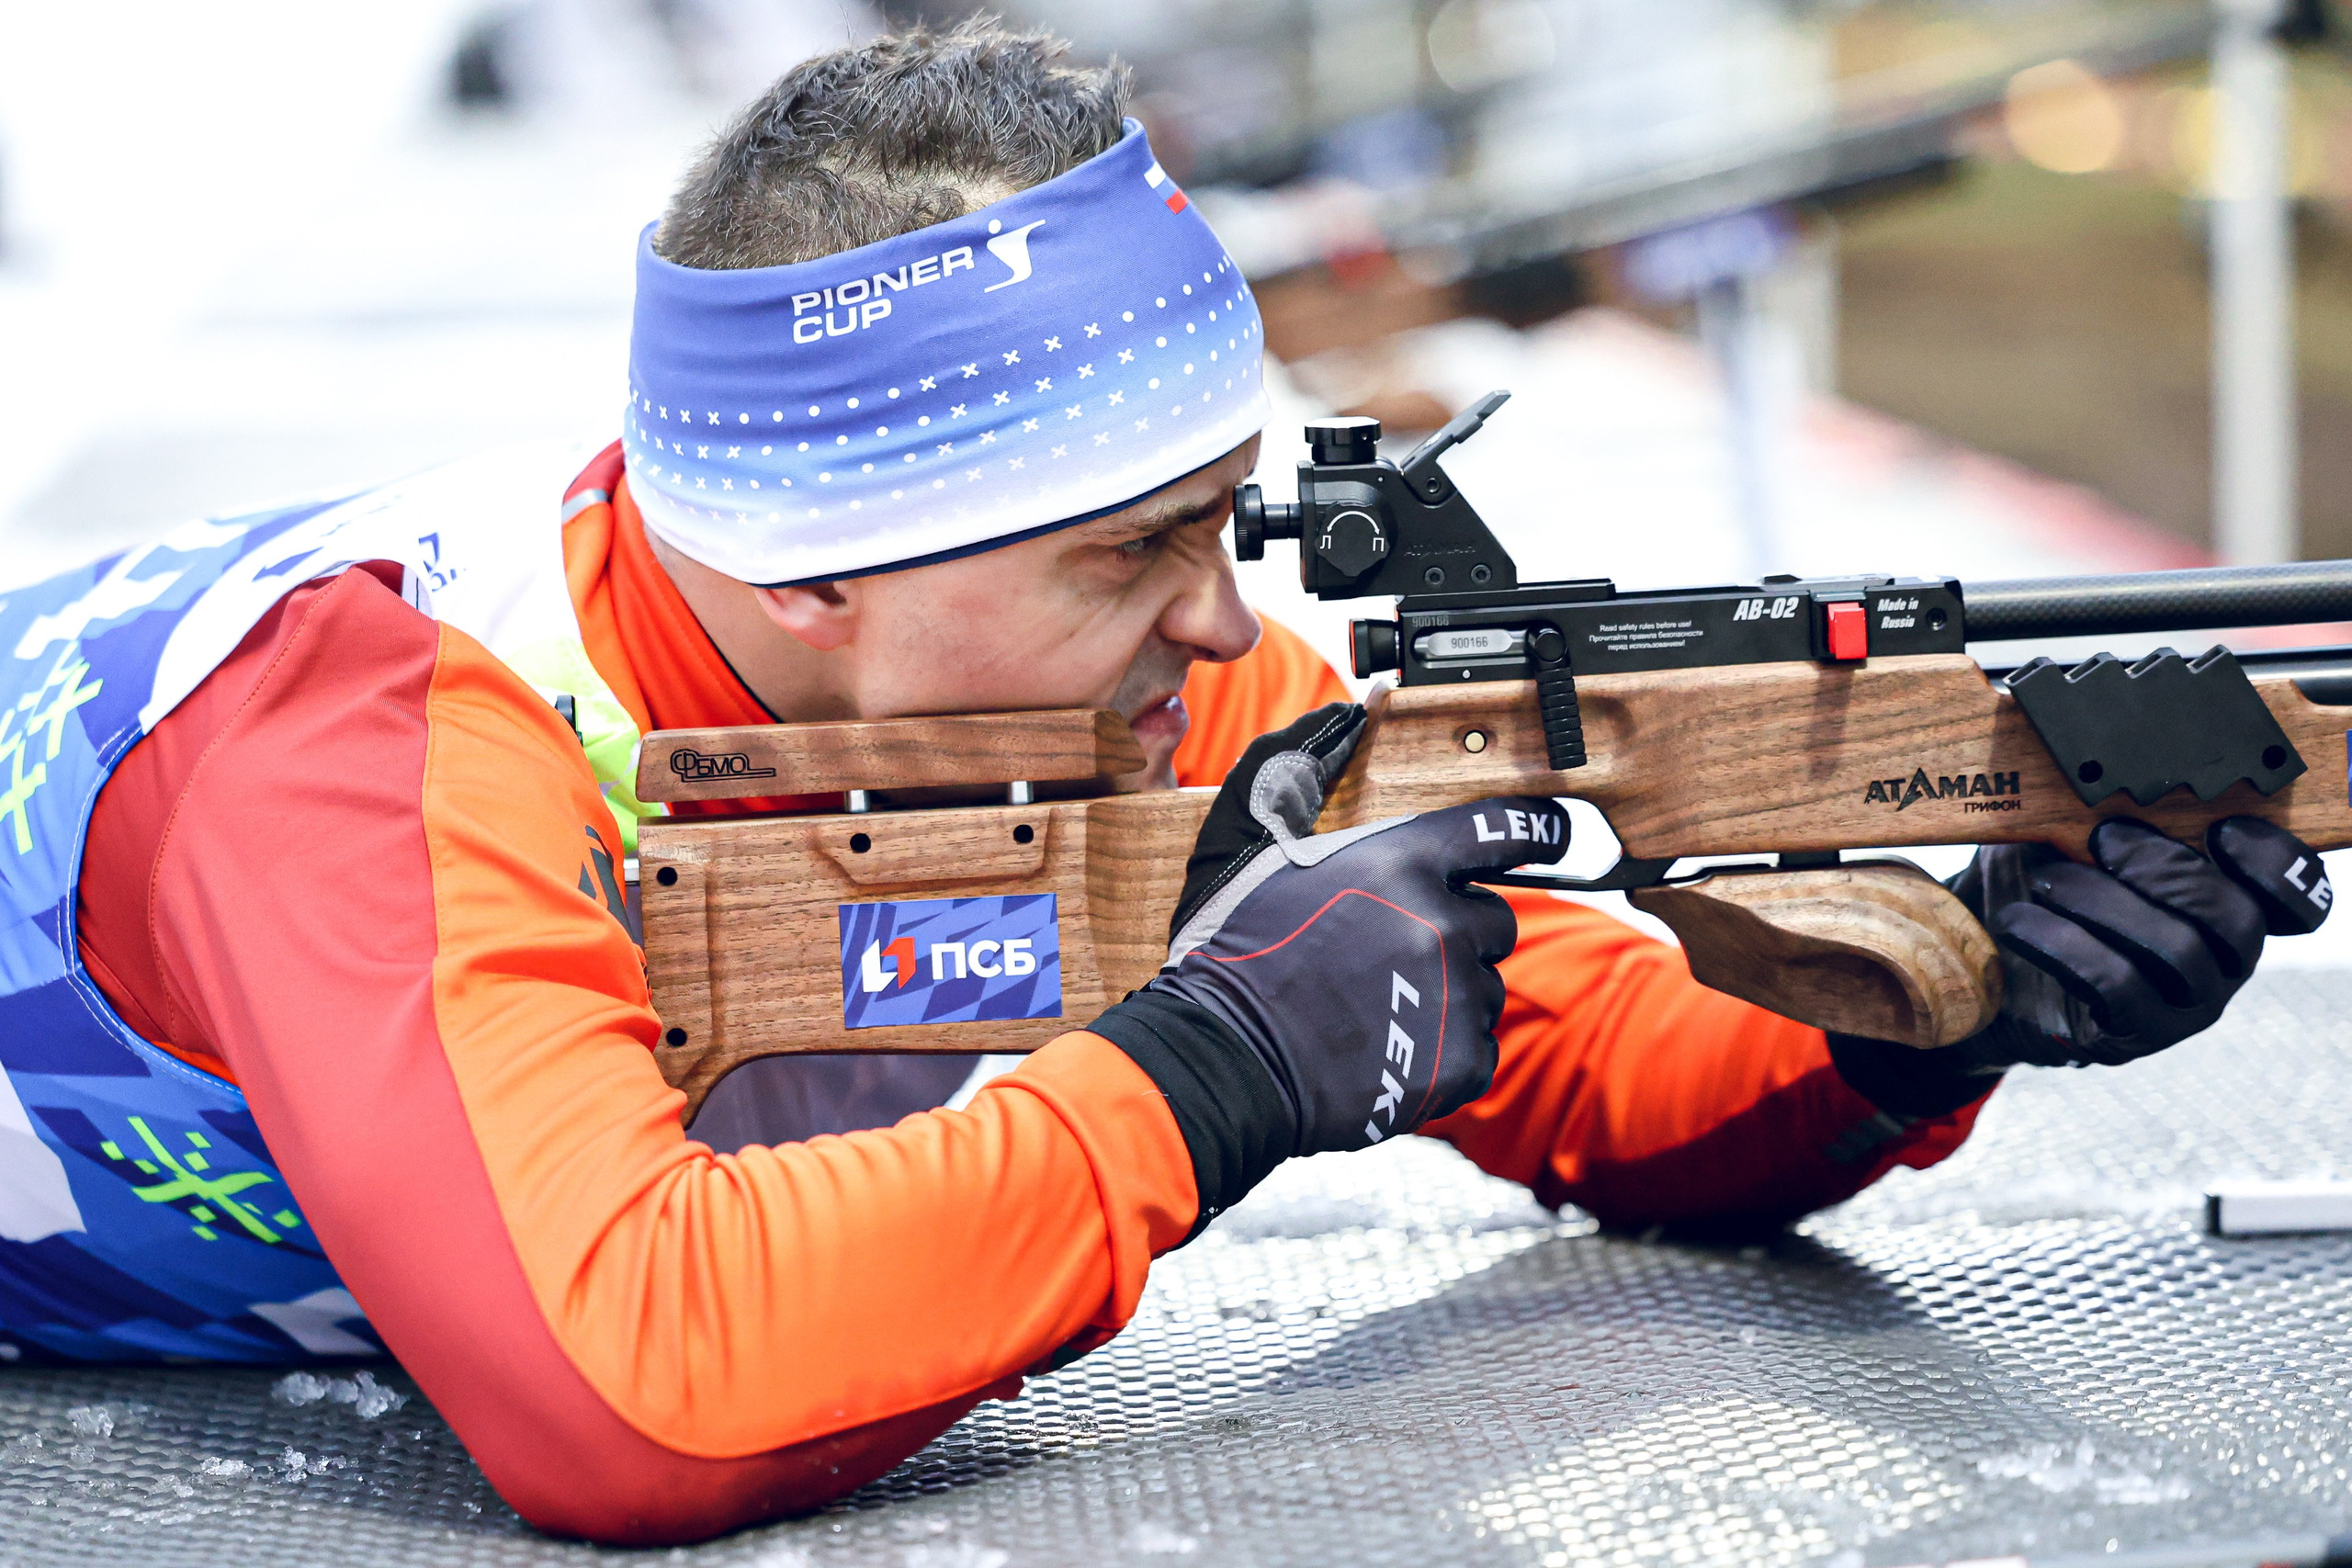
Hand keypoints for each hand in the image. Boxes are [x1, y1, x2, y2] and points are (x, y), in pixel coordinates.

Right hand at [1088, 703, 1567, 1229]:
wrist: (1224, 1060)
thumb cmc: (1229, 953)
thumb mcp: (1244, 841)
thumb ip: (1294, 768)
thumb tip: (1342, 716)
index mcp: (1399, 861)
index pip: (1501, 829)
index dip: (1537, 828)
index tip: (1554, 833)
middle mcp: (1440, 923)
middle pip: (1493, 919)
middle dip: (1455, 931)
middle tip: (1388, 953)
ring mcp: (1454, 996)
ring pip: (1484, 986)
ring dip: (1446, 993)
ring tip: (1378, 1006)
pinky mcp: (1457, 1062)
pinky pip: (1478, 1046)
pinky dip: (1443, 1051)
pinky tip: (1388, 1048)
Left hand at [1830, 817, 2330, 1112]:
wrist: (1980, 963)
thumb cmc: (2038, 887)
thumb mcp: (2064, 839)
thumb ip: (2099, 813)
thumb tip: (2097, 778)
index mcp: (2224, 905)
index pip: (2293, 898)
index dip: (2275, 864)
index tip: (2221, 830)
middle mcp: (2223, 960)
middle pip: (2236, 918)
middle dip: (2169, 870)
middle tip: (2103, 840)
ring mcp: (2185, 1004)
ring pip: (2178, 952)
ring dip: (2105, 903)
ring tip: (2045, 880)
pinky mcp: (2134, 1035)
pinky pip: (2118, 987)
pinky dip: (2064, 945)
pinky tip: (2020, 921)